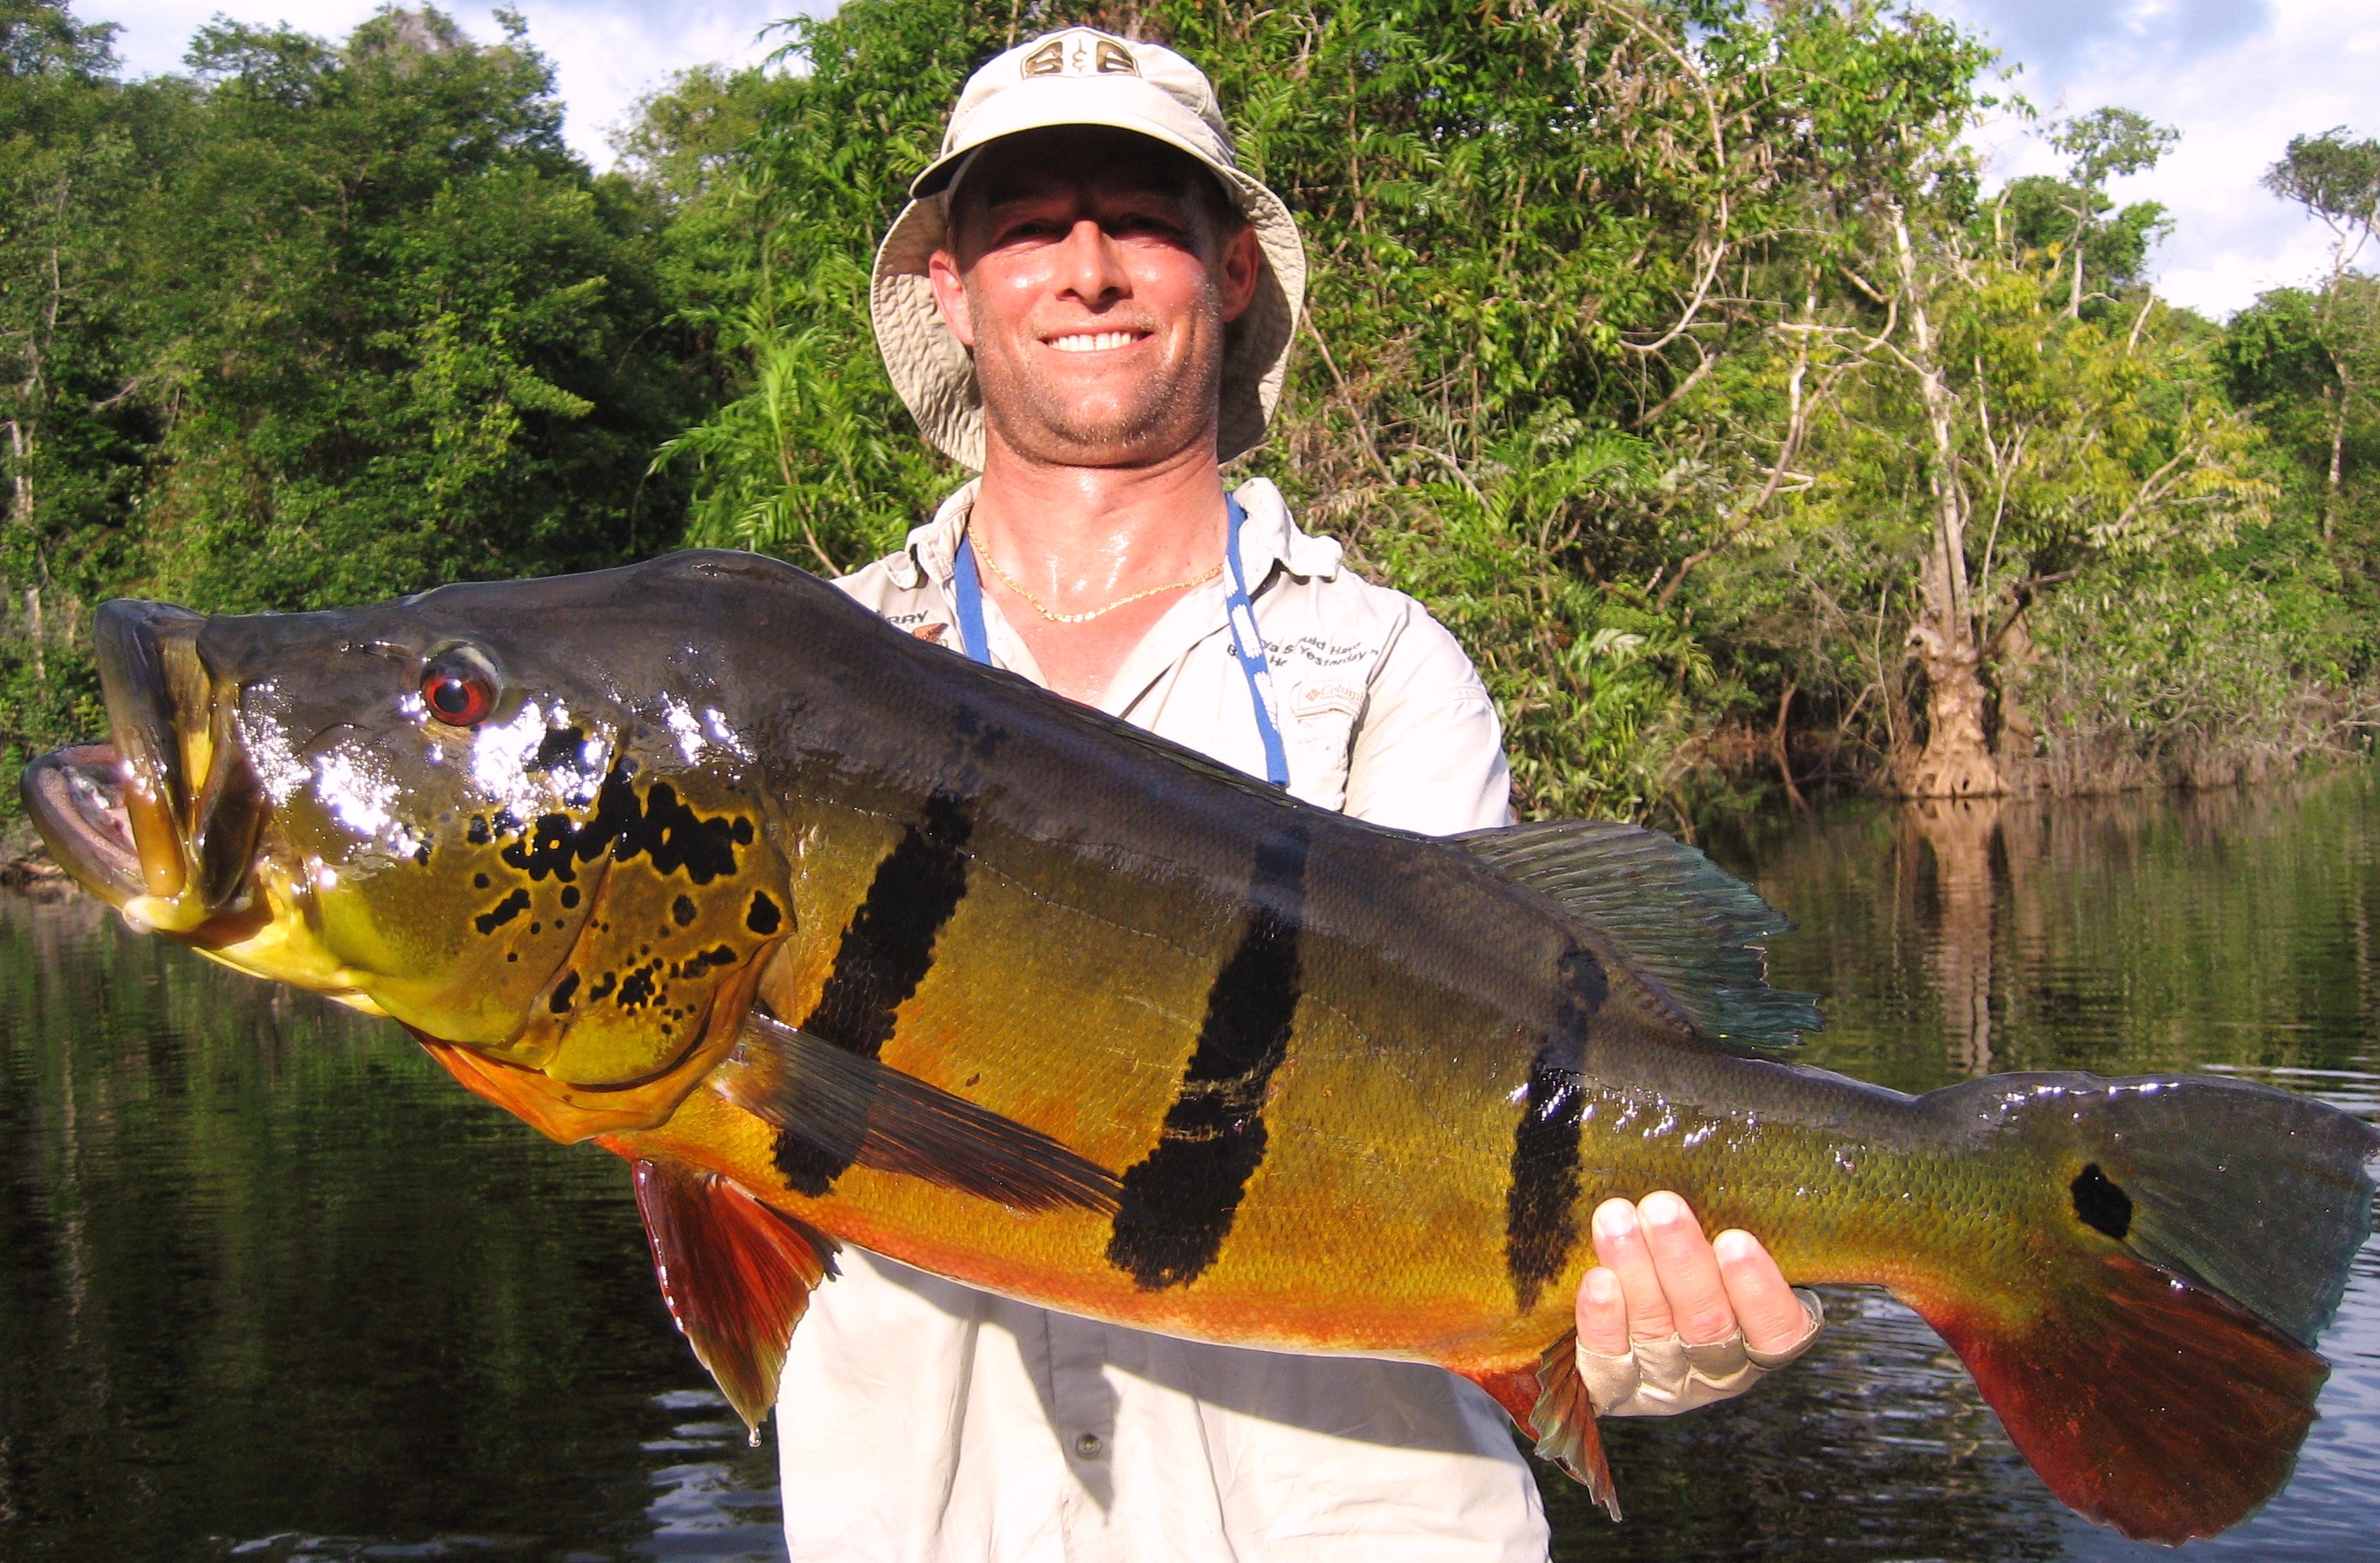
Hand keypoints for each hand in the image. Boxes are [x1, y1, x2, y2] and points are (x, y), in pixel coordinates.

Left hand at [1573, 1190, 1822, 1415]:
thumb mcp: (1722, 1251)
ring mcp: (1664, 1378)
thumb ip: (1726, 1226)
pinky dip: (1603, 1318)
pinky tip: (1598, 1279)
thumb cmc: (1693, 1265)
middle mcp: (1717, 1367)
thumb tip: (1724, 1164)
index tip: (1736, 1240)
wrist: (1630, 1315)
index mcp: (1760, 1340)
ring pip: (1654, 1328)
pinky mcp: (1615, 1382)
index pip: (1776, 1329)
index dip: (1759, 1290)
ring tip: (1616, 1218)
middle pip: (1707, 1322)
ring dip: (1635, 1269)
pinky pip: (1608, 1355)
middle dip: (1683, 1261)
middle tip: (1660, 1208)